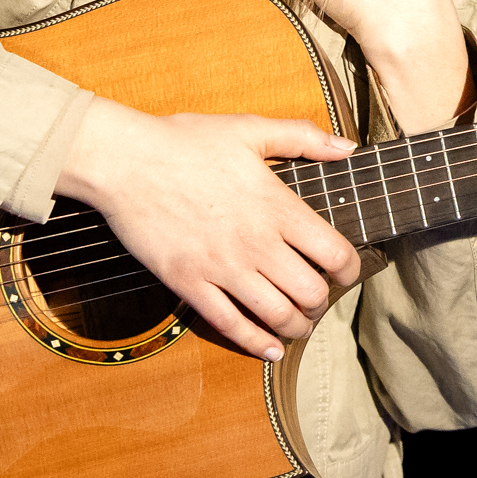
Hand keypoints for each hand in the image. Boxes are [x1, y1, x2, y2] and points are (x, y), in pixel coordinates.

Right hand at [54, 98, 361, 360]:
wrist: (125, 162)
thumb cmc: (185, 142)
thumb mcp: (249, 129)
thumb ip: (303, 137)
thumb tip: (347, 146)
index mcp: (276, 206)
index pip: (334, 253)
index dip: (350, 269)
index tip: (347, 271)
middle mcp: (255, 243)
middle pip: (310, 293)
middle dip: (322, 302)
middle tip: (319, 299)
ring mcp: (222, 268)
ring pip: (276, 316)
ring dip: (296, 327)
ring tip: (299, 324)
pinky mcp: (190, 284)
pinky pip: (230, 325)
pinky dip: (256, 343)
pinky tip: (269, 348)